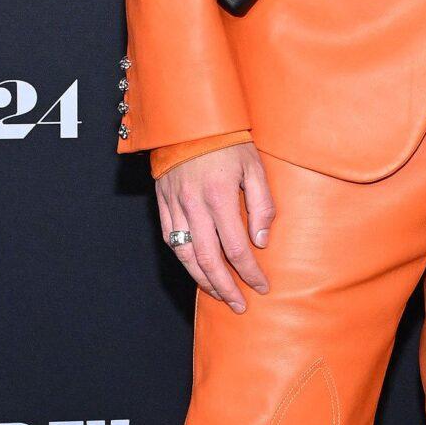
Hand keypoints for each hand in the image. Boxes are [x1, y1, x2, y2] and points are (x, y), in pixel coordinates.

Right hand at [154, 141, 274, 310]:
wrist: (190, 120)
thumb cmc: (228, 141)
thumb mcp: (255, 167)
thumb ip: (261, 205)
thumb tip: (260, 242)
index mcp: (220, 196)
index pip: (237, 248)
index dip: (251, 272)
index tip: (262, 286)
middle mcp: (195, 205)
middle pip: (209, 260)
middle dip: (226, 287)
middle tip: (240, 305)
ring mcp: (175, 206)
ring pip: (187, 255)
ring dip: (203, 280)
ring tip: (219, 295)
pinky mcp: (163, 203)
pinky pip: (171, 240)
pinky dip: (184, 260)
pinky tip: (196, 271)